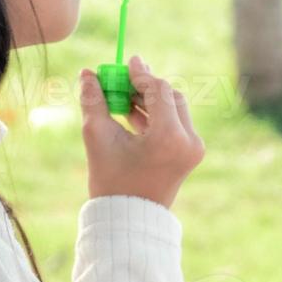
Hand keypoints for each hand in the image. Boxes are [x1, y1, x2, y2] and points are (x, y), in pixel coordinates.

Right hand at [77, 55, 204, 208]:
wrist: (129, 219)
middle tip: (121, 80)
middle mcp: (189, 140)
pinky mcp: (191, 153)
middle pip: (170, 95)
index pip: (158, 89)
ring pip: (175, 107)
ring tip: (122, 99)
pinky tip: (131, 114)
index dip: (140, 73)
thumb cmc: (111, 180)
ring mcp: (194, 148)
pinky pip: (176, 122)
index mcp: (169, 137)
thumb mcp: (98, 137)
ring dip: (150, 100)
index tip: (125, 62)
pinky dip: (156, 115)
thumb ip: (93, 101)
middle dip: (145, 85)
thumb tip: (87, 72)